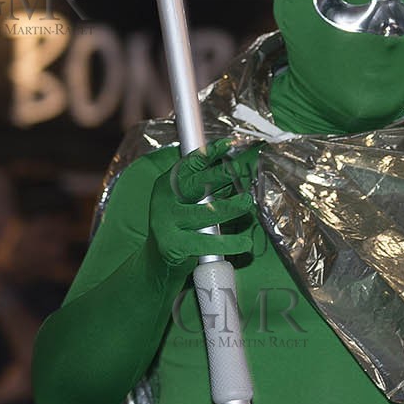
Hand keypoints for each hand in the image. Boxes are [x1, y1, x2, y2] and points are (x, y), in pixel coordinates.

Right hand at [144, 142, 262, 265]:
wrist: (156, 260)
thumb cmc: (179, 224)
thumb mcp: (186, 200)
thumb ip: (205, 187)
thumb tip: (235, 172)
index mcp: (168, 184)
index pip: (189, 164)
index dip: (209, 153)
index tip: (228, 144)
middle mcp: (165, 200)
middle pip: (195, 185)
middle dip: (218, 175)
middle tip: (237, 171)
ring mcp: (167, 223)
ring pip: (205, 213)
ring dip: (230, 208)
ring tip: (246, 203)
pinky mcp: (174, 246)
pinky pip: (207, 243)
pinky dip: (229, 243)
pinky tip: (244, 243)